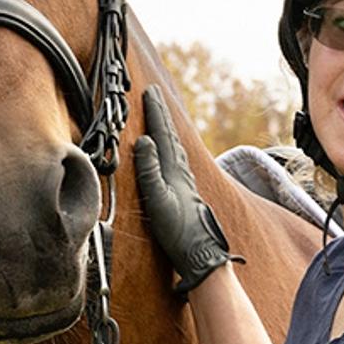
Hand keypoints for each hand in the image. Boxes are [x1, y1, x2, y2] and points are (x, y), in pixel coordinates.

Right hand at [134, 85, 242, 294]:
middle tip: (155, 93)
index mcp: (174, 170)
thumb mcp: (158, 199)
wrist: (199, 251)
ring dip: (166, 127)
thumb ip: (150, 170)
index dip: (156, 113)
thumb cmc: (177, 229)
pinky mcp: (184, 190)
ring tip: (161, 115)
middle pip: (170, 135)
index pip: (162, 134)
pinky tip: (170, 151)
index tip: (150, 92)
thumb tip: (144, 139)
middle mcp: (181, 171)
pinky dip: (170, 145)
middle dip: (161, 114)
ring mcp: (184, 180)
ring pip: (174, 145)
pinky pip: (175, 157)